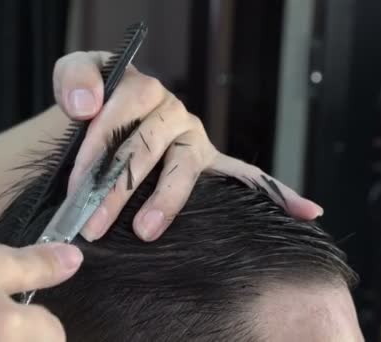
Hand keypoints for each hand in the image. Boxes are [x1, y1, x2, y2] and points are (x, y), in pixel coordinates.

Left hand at [53, 51, 323, 241]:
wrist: (98, 120)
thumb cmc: (88, 103)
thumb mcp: (73, 77)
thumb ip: (75, 78)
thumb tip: (88, 105)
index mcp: (143, 90)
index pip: (120, 114)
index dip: (96, 150)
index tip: (76, 186)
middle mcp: (172, 113)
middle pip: (147, 147)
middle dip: (118, 188)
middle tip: (95, 223)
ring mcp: (194, 140)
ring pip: (184, 169)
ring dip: (166, 201)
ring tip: (146, 232)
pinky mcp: (209, 163)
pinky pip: (246, 176)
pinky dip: (277, 192)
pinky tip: (306, 211)